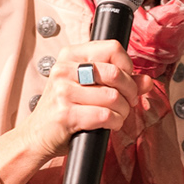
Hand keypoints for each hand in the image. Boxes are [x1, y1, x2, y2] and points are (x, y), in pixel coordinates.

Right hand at [0, 40, 152, 183]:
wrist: (36, 135)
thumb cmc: (63, 110)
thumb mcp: (88, 88)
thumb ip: (120, 81)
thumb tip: (146, 81)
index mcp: (71, 56)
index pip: (112, 48)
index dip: (128, 66)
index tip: (127, 80)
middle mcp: (65, 69)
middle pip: (116, 73)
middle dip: (130, 92)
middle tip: (128, 102)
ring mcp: (63, 91)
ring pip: (113, 97)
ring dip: (123, 111)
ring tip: (117, 115)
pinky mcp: (66, 114)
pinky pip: (105, 115)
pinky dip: (114, 122)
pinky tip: (110, 124)